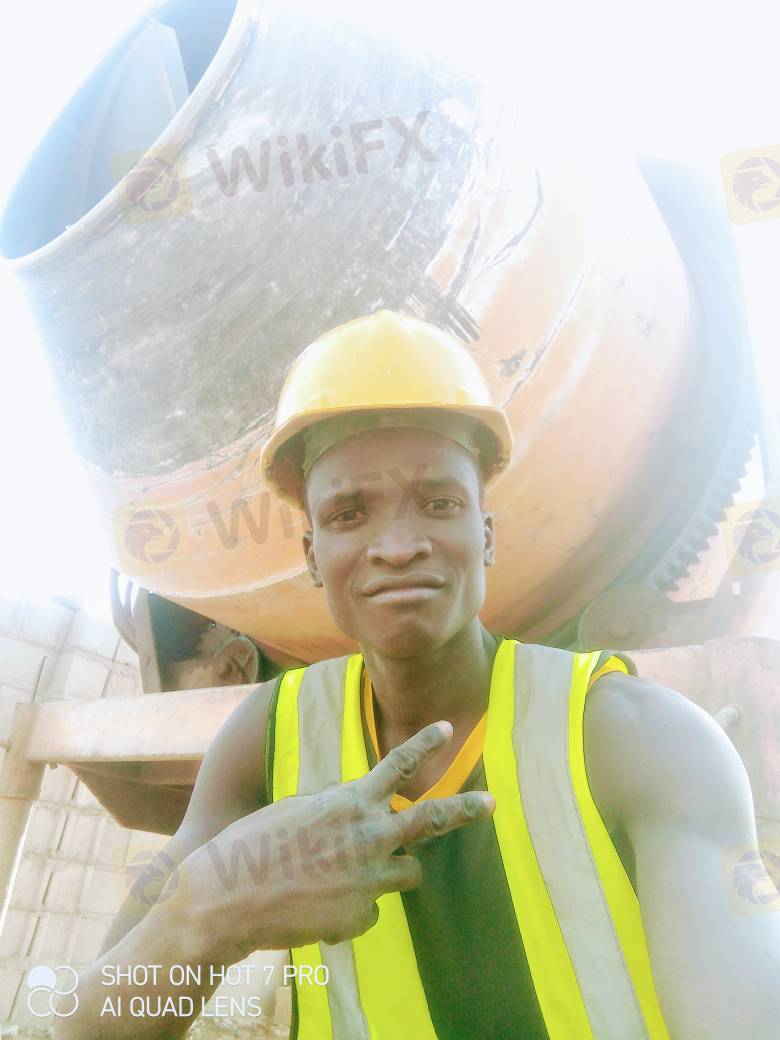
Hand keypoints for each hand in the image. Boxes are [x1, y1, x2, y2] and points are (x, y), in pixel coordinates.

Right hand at [185, 720, 494, 958]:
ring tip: (351, 875)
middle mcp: (368, 836)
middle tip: (492, 802)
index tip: (448, 728)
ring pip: (408, 873)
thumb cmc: (255, 846)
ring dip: (391, 870)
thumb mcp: (297, 810)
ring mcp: (369, 878)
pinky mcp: (361, 916)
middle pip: (431, 820)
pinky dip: (354, 908)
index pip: (397, 765)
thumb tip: (358, 808)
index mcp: (350, 801)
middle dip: (465, 809)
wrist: (228, 898)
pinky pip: (372, 909)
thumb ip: (337, 807)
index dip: (425, 744)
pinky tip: (318, 907)